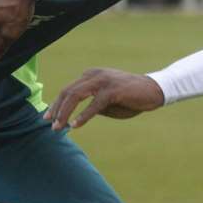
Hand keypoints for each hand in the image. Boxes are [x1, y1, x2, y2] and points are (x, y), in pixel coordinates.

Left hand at [46, 69, 164, 129]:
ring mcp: (103, 81)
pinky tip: (75, 125)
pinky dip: (83, 115)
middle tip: (51, 125)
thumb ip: (92, 106)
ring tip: (58, 127)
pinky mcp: (113, 90)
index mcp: (91, 75)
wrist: (154, 91)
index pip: (67, 90)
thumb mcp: (107, 103)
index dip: (56, 104)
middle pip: (67, 92)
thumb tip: (74, 117)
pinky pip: (94, 104)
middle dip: (57, 109)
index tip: (48, 117)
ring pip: (76, 95)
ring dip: (65, 113)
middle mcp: (94, 75)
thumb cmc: (131, 98)